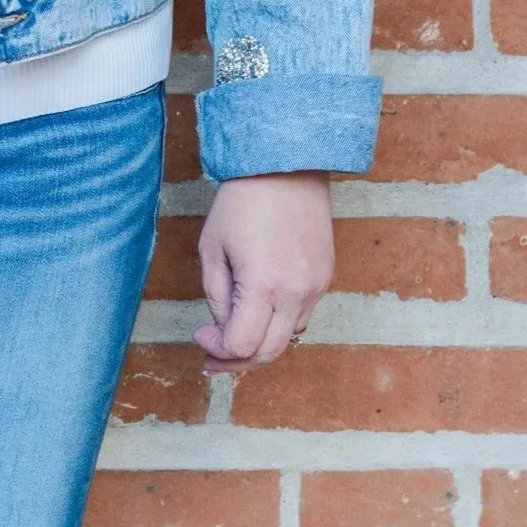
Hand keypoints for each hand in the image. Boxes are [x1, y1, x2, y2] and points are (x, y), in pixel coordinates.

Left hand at [193, 171, 333, 373]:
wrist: (286, 167)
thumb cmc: (241, 202)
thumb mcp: (212, 248)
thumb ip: (216, 296)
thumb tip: (223, 329)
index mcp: (263, 286)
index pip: (241, 346)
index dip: (216, 350)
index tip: (200, 335)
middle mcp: (296, 293)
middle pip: (268, 353)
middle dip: (236, 360)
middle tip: (212, 355)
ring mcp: (316, 287)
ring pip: (287, 337)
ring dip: (259, 343)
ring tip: (233, 334)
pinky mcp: (325, 277)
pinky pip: (302, 315)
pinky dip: (278, 322)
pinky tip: (259, 310)